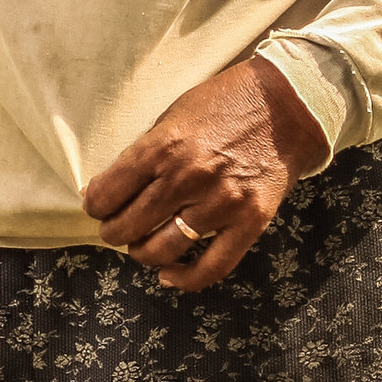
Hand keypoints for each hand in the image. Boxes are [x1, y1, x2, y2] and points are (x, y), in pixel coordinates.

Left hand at [82, 57, 327, 291]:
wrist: (286, 105)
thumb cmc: (225, 103)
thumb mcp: (175, 115)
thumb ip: (148, 151)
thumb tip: (114, 186)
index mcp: (164, 146)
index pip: (110, 191)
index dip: (95, 204)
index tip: (95, 206)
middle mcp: (189, 177)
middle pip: (130, 225)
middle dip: (113, 232)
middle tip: (113, 229)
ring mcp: (221, 203)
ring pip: (163, 250)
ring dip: (142, 254)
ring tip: (139, 247)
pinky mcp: (250, 222)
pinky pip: (211, 267)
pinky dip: (184, 279)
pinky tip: (168, 276)